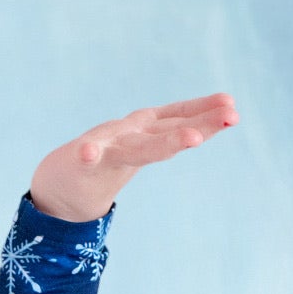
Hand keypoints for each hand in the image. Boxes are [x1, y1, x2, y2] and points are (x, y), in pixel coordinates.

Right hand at [29, 93, 238, 221]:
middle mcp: (129, 133)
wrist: (60, 186)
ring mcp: (107, 147)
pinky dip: (87, 154)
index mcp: (144, 131)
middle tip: (231, 114)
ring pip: (139, 146)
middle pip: (169, 129)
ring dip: (164, 142)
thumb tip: (205, 127)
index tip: (233, 106)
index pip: (179, 118)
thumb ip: (165, 138)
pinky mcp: (80, 163)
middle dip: (199, 122)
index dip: (205, 114)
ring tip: (191, 139)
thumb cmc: (102, 164)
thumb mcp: (138, 148)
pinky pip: (86, 158)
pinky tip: (88, 153)